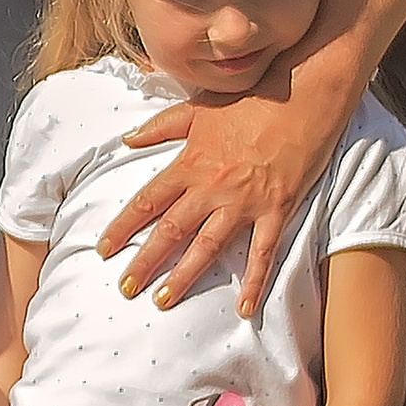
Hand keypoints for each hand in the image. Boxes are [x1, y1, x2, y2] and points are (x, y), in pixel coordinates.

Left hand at [106, 74, 343, 317]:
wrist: (300, 97)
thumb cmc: (249, 101)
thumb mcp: (197, 108)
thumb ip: (160, 127)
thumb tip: (128, 139)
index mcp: (190, 163)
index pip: (147, 201)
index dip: (123, 227)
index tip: (104, 248)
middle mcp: (212, 187)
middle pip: (171, 230)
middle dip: (145, 261)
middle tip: (126, 288)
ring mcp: (244, 201)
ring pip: (208, 246)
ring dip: (185, 275)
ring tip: (164, 300)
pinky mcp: (276, 210)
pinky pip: (263, 252)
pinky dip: (255, 282)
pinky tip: (245, 308)